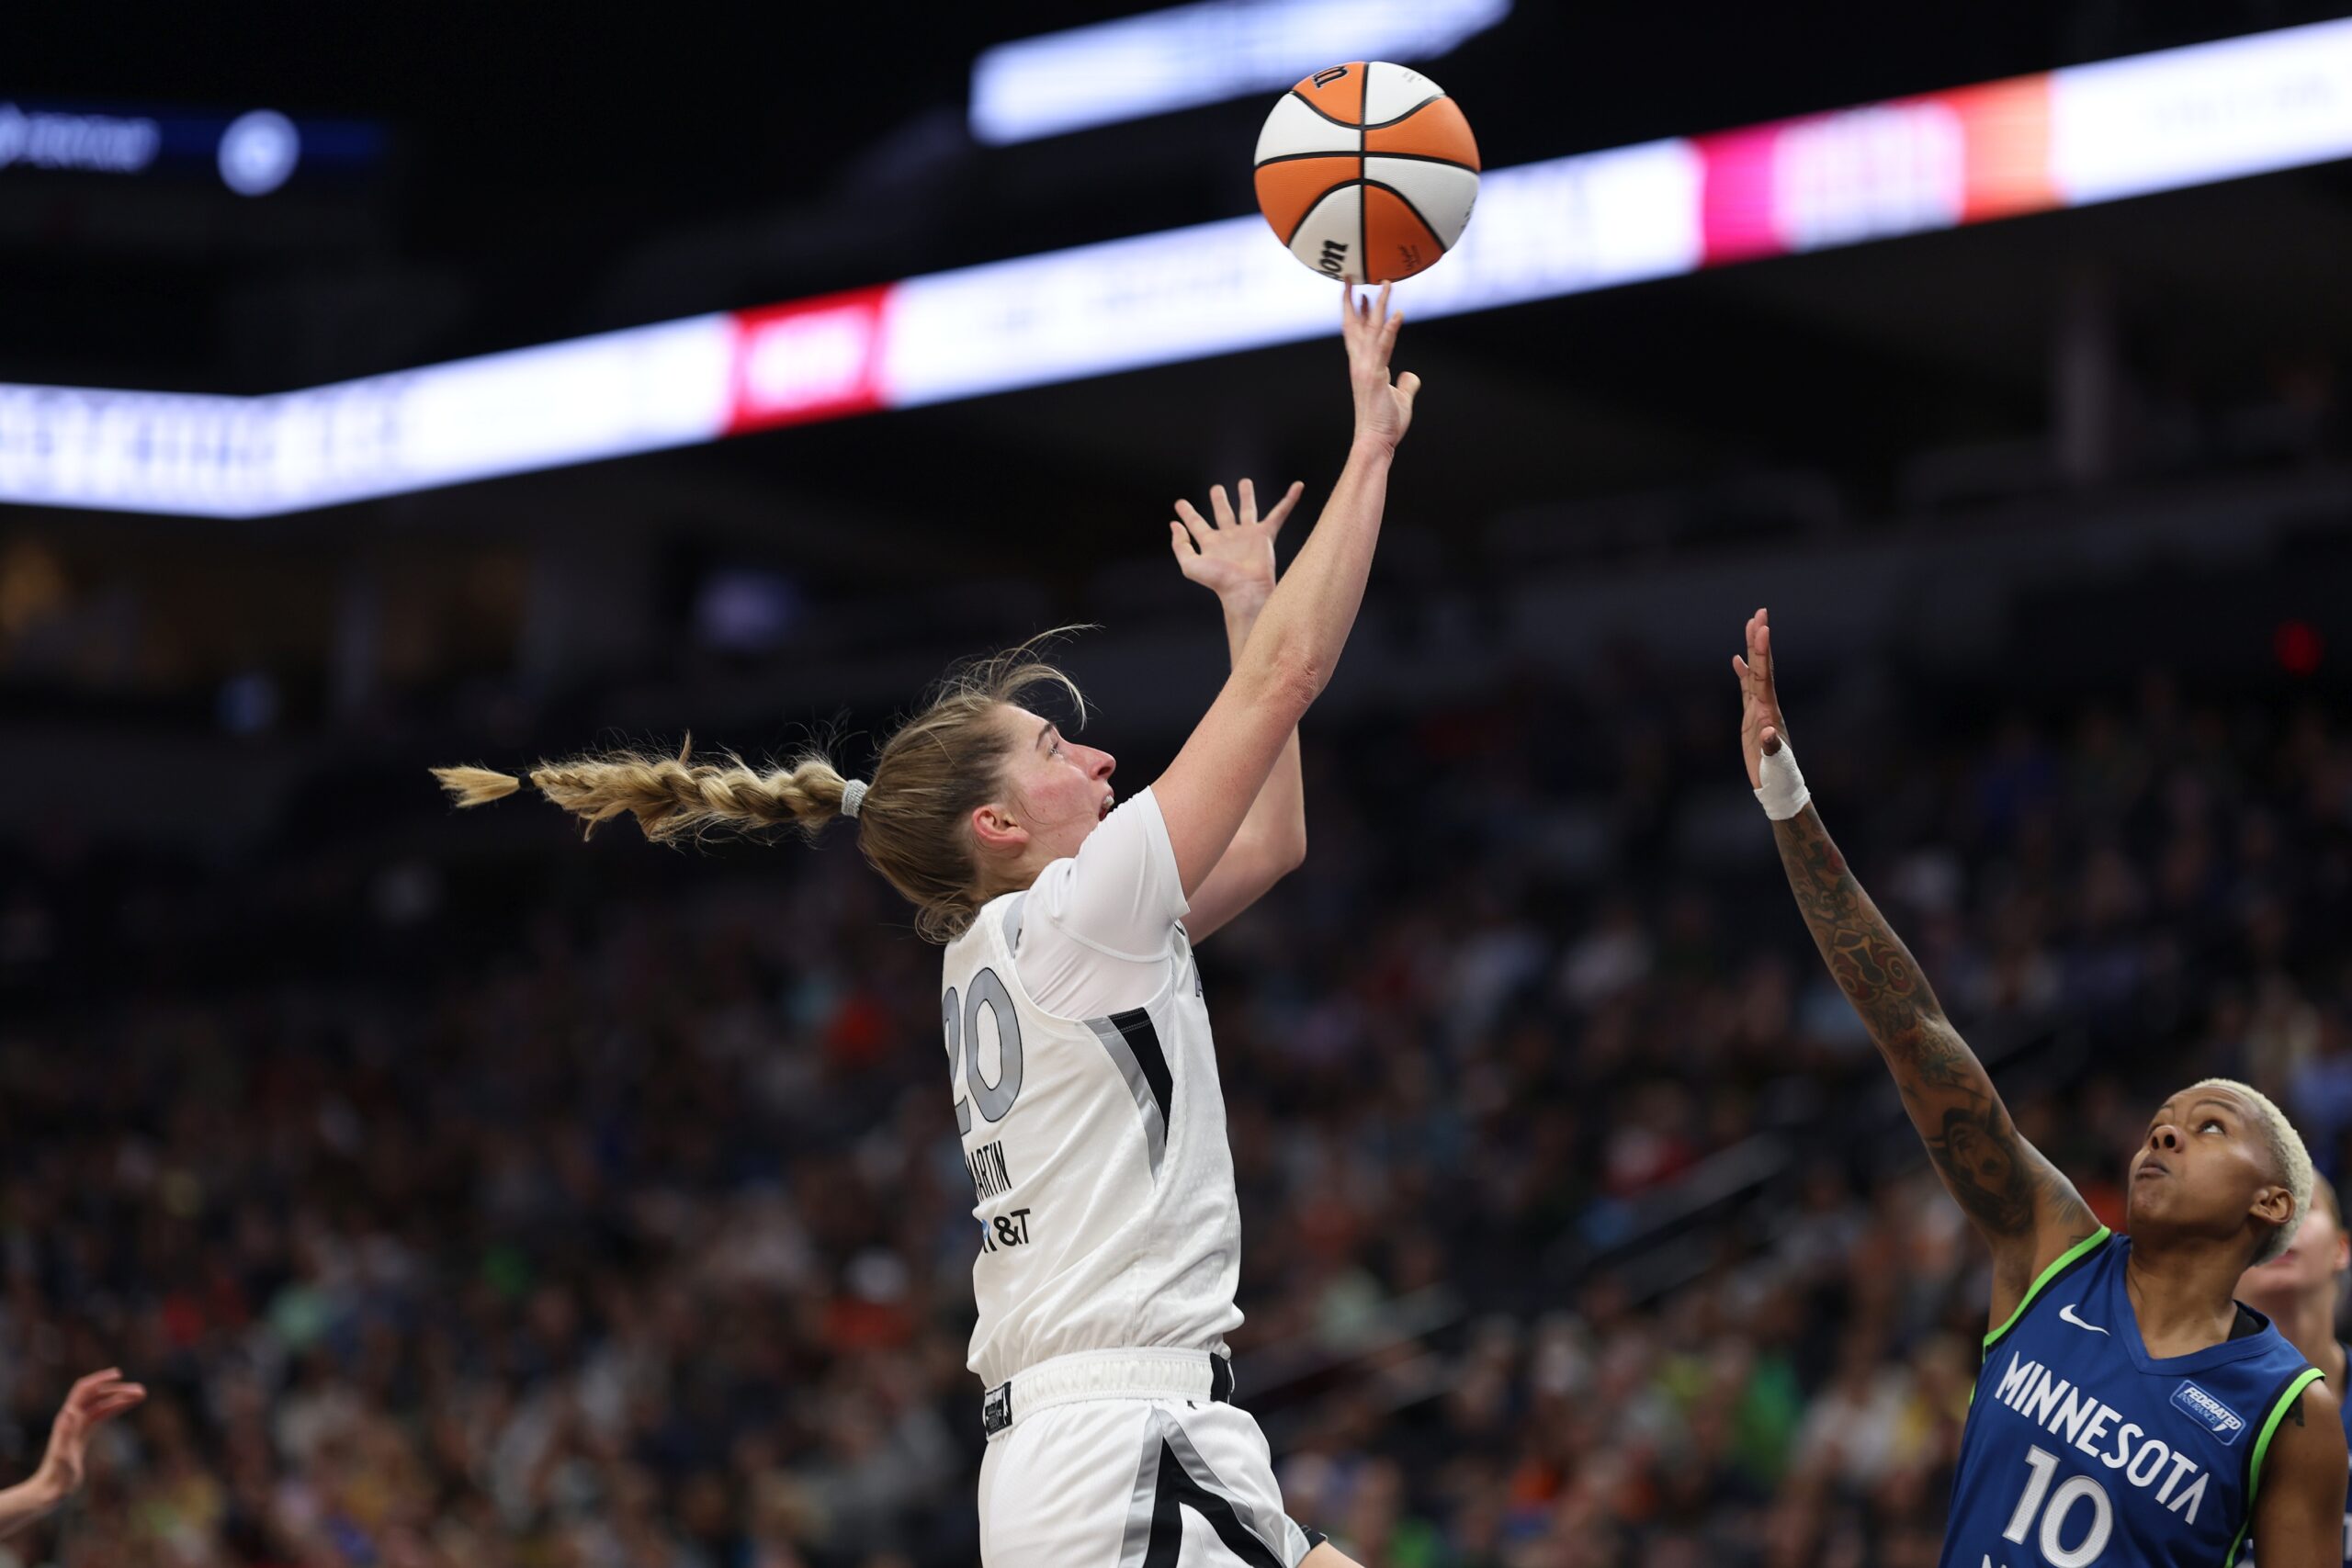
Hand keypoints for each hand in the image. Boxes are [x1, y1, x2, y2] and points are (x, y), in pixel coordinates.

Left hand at [33, 1369, 143, 1501]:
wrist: (50, 1491)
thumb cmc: (57, 1476)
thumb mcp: (62, 1456)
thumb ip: (65, 1434)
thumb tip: (71, 1410)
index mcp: (68, 1419)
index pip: (85, 1390)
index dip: (100, 1379)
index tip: (119, 1374)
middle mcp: (72, 1419)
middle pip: (97, 1395)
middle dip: (118, 1390)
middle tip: (142, 1391)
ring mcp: (78, 1426)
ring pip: (102, 1404)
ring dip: (120, 1397)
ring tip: (141, 1395)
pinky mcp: (83, 1435)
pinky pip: (102, 1415)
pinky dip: (116, 1407)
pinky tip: (127, 1405)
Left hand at [1169, 478, 1303, 603]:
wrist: (1245, 588)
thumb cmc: (1218, 581)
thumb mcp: (1189, 565)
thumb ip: (1180, 545)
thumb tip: (1175, 525)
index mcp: (1211, 544)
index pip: (1196, 524)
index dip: (1187, 513)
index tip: (1179, 503)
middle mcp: (1229, 538)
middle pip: (1223, 514)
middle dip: (1219, 500)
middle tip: (1216, 489)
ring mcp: (1248, 536)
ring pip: (1247, 510)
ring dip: (1246, 496)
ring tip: (1244, 482)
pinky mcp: (1265, 535)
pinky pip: (1279, 513)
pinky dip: (1289, 500)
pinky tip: (1297, 487)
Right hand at [1342, 283, 1418, 449]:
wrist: (1375, 441)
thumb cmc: (1385, 424)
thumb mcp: (1400, 399)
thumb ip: (1405, 384)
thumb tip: (1410, 376)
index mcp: (1363, 366)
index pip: (1356, 333)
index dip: (1355, 312)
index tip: (1357, 294)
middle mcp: (1360, 362)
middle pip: (1356, 324)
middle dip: (1353, 298)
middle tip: (1352, 275)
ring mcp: (1366, 367)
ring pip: (1371, 329)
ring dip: (1378, 304)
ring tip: (1384, 283)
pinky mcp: (1375, 375)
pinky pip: (1384, 348)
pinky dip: (1390, 330)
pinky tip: (1397, 314)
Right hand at [1732, 607, 1791, 788]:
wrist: (1779, 786)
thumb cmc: (1778, 777)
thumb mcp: (1774, 764)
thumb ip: (1772, 748)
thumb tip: (1768, 732)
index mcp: (1769, 711)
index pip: (1764, 676)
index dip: (1762, 653)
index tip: (1762, 629)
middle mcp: (1766, 704)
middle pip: (1762, 666)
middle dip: (1760, 640)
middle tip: (1760, 612)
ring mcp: (1759, 708)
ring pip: (1754, 671)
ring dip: (1752, 648)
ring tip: (1751, 623)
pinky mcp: (1752, 715)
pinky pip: (1745, 687)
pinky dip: (1741, 671)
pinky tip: (1735, 659)